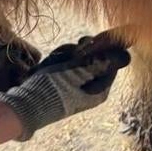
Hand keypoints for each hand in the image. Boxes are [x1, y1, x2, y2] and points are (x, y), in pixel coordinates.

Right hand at [0, 34, 130, 139]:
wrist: (25, 105)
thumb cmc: (53, 90)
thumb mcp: (79, 72)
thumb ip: (102, 61)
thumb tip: (126, 54)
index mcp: (101, 88)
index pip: (113, 59)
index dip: (102, 47)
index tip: (88, 45)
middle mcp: (92, 86)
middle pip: (95, 54)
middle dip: (79, 50)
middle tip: (69, 55)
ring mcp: (76, 83)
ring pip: (78, 55)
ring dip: (65, 54)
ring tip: (53, 63)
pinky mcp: (62, 80)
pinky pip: (64, 62)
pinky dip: (56, 60)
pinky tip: (46, 67)